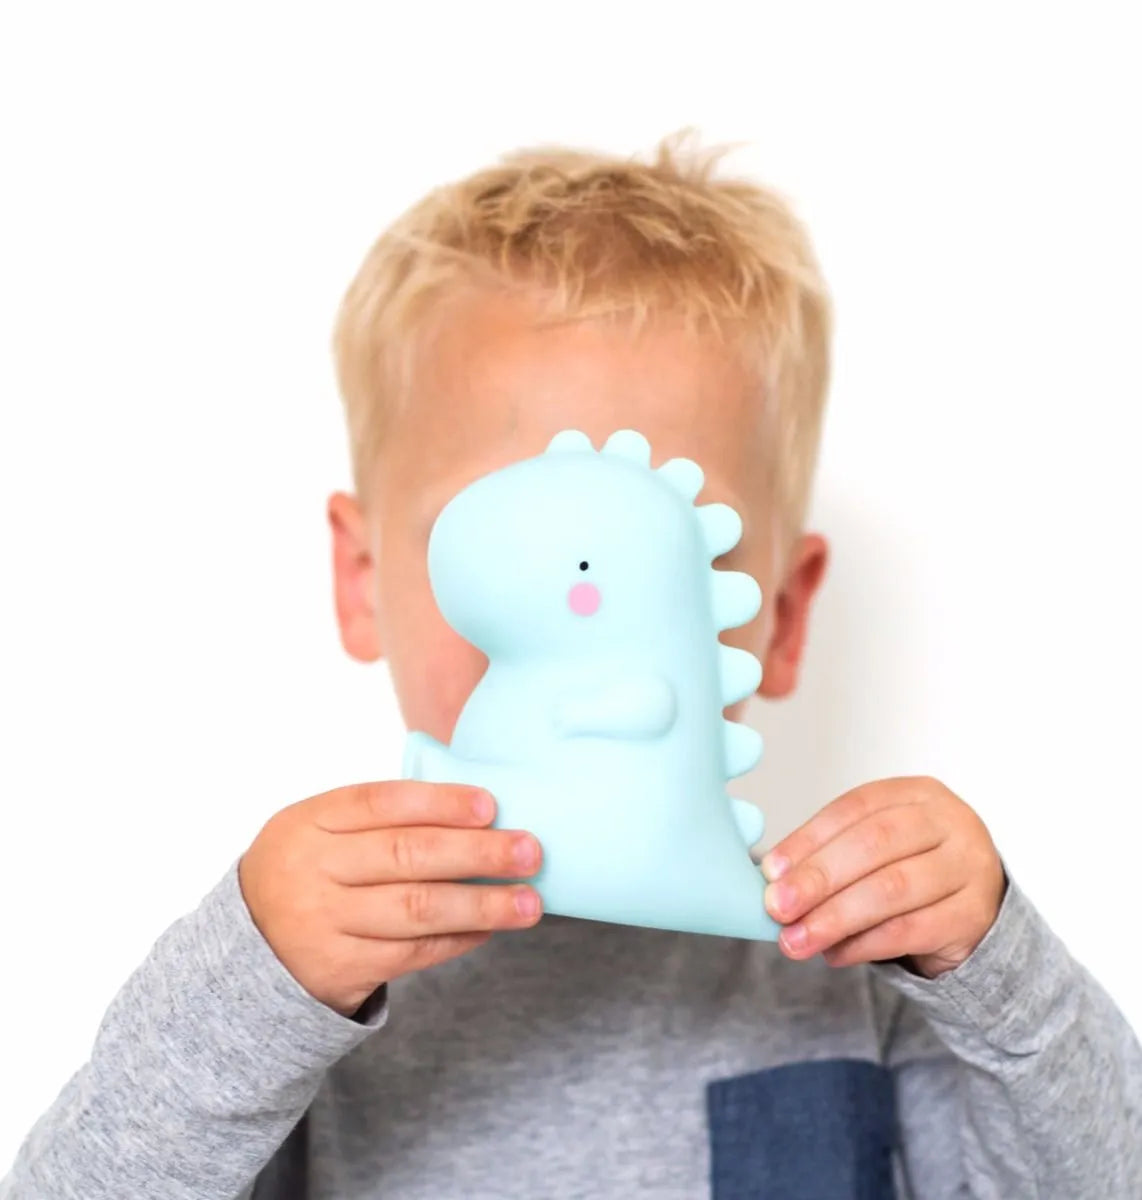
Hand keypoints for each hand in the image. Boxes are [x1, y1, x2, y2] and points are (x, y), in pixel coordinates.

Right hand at [239, 782, 542, 1016]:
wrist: (247, 950)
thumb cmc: (309, 871)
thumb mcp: (319, 830)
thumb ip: (380, 816)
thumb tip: (478, 809)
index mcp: (309, 822)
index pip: (380, 802)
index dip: (440, 802)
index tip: (491, 805)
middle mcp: (312, 871)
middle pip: (406, 856)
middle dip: (477, 852)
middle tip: (530, 850)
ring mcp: (324, 924)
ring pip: (416, 911)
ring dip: (482, 905)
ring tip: (529, 901)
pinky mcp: (340, 970)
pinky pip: (413, 953)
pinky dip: (459, 939)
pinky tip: (490, 928)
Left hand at [760, 777, 1005, 977]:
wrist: (977, 911)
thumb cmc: (913, 871)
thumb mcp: (878, 849)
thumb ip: (833, 856)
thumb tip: (774, 879)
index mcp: (917, 794)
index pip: (855, 808)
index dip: (809, 839)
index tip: (771, 870)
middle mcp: (950, 822)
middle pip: (874, 844)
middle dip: (818, 877)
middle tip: (777, 907)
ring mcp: (969, 868)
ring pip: (892, 889)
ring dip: (835, 917)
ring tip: (797, 939)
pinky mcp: (974, 916)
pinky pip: (911, 930)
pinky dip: (865, 944)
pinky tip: (835, 953)